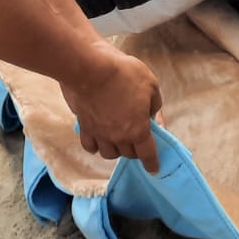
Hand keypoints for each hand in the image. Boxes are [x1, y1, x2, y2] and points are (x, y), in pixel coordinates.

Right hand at [62, 41, 162, 173]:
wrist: (90, 69)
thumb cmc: (124, 73)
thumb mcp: (150, 84)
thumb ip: (155, 104)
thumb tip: (154, 115)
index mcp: (138, 129)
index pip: (147, 153)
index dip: (152, 163)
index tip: (154, 169)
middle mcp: (118, 137)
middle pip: (129, 154)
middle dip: (135, 149)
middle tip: (138, 139)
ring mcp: (99, 134)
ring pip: (109, 154)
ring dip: (116, 149)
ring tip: (118, 139)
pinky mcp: (84, 127)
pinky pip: (90, 146)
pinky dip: (96, 145)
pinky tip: (99, 139)